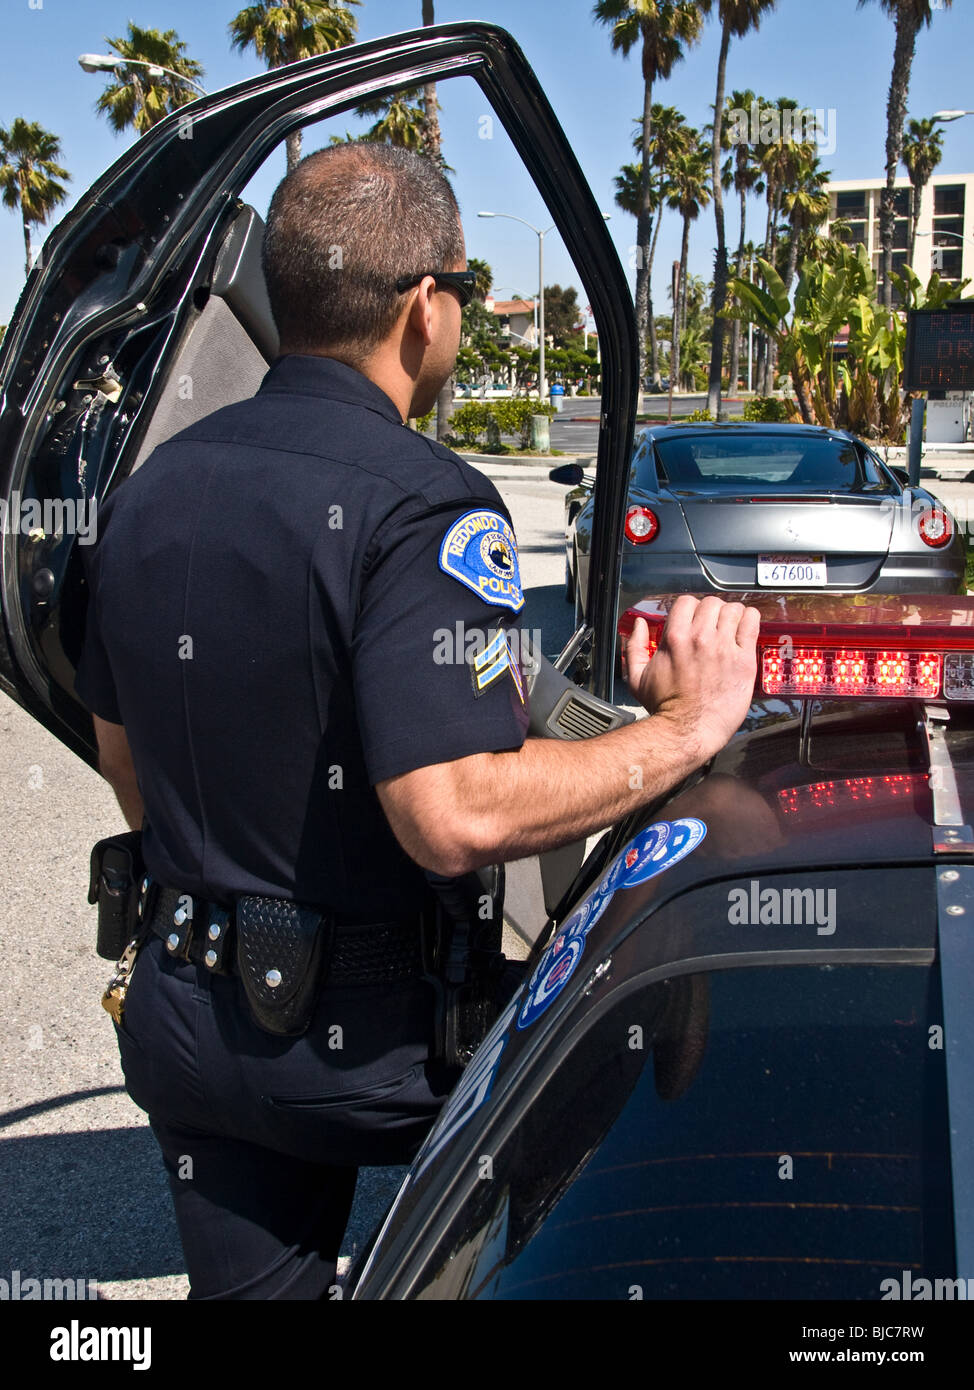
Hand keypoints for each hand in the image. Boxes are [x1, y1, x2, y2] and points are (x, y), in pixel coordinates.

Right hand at [625, 596, 759, 762]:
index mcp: (675, 638)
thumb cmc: (665, 708)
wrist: (688, 731)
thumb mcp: (637, 677)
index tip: (694, 620)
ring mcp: (724, 648)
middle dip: (712, 611)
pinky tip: (746, 628)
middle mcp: (701, 638)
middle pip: (712, 603)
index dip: (691, 609)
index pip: (687, 602)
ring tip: (731, 628)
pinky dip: (750, 620)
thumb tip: (639, 625)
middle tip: (714, 625)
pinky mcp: (744, 660)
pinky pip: (752, 623)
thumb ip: (635, 647)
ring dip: (732, 615)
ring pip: (734, 610)